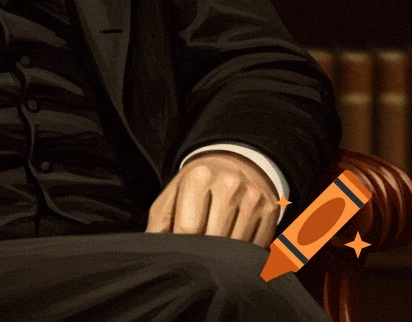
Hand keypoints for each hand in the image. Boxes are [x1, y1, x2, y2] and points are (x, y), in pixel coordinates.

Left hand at [145, 151, 279, 247]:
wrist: (230, 164)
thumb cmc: (194, 187)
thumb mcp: (172, 196)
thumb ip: (159, 224)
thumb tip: (153, 253)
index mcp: (199, 177)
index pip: (190, 227)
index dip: (183, 247)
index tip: (180, 254)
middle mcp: (229, 184)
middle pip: (215, 239)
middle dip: (204, 254)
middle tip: (198, 259)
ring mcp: (253, 197)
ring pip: (238, 247)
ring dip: (226, 258)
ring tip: (215, 254)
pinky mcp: (270, 210)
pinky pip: (258, 246)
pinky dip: (245, 256)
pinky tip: (235, 249)